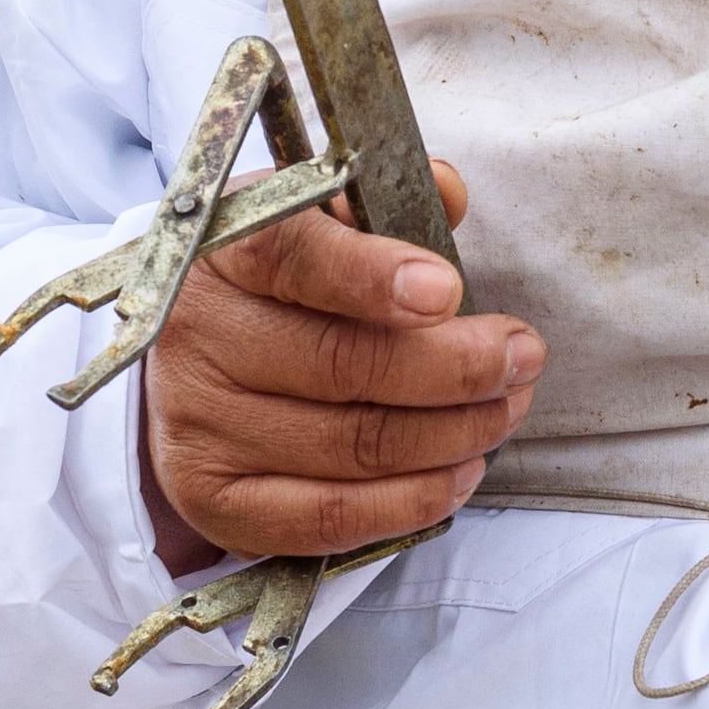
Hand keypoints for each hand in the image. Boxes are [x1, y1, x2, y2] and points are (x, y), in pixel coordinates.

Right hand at [139, 160, 537, 564]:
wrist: (185, 358)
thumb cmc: (273, 284)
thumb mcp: (314, 219)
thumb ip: (382, 203)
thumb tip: (449, 191)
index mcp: (222, 249)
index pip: (291, 256)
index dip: (372, 276)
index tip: (447, 290)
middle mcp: (199, 338)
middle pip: (343, 364)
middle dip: (457, 367)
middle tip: (523, 357)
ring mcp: (200, 426)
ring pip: (353, 445)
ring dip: (454, 433)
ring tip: (507, 409)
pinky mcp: (215, 501)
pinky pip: (330, 517)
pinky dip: (411, 501)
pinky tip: (461, 472)